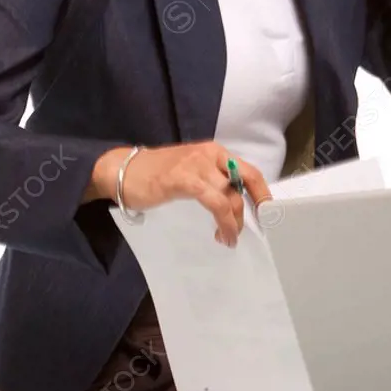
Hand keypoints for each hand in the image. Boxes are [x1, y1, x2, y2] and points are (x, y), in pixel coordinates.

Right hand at [92, 143, 270, 246]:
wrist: (122, 170)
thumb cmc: (155, 175)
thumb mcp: (191, 173)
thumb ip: (211, 182)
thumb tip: (233, 205)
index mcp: (214, 152)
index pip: (249, 171)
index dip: (263, 193)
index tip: (268, 214)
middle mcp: (210, 155)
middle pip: (244, 182)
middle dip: (250, 210)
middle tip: (247, 232)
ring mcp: (197, 165)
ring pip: (230, 195)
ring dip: (234, 222)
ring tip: (229, 239)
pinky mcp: (183, 179)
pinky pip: (214, 201)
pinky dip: (223, 220)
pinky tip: (221, 233)